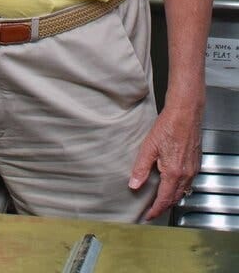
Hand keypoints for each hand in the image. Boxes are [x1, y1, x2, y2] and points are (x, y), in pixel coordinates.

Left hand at [128, 103, 201, 219]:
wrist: (185, 113)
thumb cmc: (168, 126)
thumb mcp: (149, 147)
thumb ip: (141, 168)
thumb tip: (134, 185)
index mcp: (173, 173)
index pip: (164, 199)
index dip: (156, 210)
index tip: (149, 215)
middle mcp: (186, 174)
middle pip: (175, 198)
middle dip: (164, 206)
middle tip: (153, 210)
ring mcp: (193, 169)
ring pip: (183, 191)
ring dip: (172, 198)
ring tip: (161, 199)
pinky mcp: (196, 163)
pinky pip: (188, 182)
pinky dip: (179, 187)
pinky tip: (172, 183)